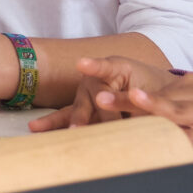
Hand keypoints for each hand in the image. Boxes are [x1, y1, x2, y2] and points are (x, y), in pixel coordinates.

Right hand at [27, 54, 176, 131]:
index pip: (105, 67)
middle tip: (78, 128)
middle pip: (91, 97)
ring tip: (40, 127)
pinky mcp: (84, 109)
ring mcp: (88, 94)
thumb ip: (137, 104)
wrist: (156, 91)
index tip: (82, 64)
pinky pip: (70, 116)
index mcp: (117, 67)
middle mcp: (97, 78)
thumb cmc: (156, 89)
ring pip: (78, 109)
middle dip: (86, 115)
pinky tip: (36, 128)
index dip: (93, 67)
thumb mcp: (153, 95)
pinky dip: (56, 124)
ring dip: (68, 122)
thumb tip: (124, 116)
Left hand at [69, 58, 192, 147]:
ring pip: (170, 114)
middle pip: (153, 97)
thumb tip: (160, 94)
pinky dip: (173, 142)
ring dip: (144, 108)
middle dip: (122, 97)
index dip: (119, 82)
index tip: (90, 73)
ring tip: (119, 100)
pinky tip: (157, 143)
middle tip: (94, 94)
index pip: (150, 85)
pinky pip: (192, 141)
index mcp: (191, 87)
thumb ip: (185, 92)